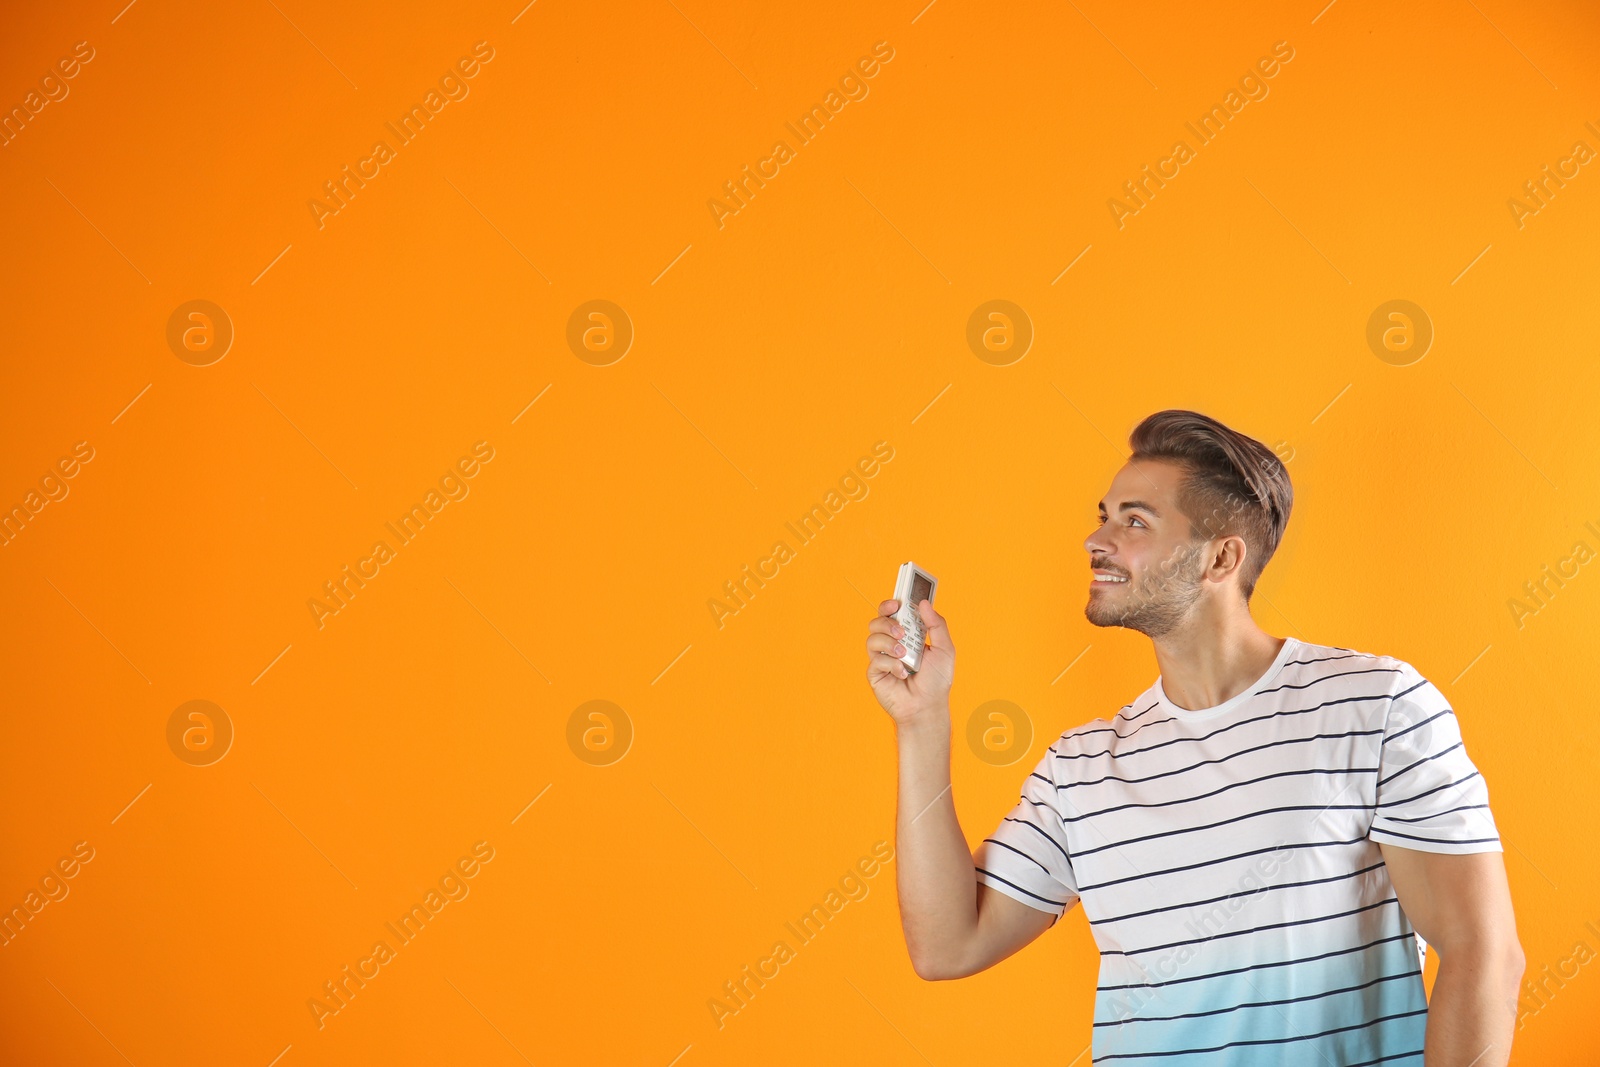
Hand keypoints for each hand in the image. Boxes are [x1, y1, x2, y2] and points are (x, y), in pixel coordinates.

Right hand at [865, 597, 954, 725]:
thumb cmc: (936, 681)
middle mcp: (892, 644)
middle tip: (901, 631)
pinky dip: (891, 664)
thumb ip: (936, 625)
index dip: (890, 605)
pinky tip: (903, 673)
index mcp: (907, 635)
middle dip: (887, 622)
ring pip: (872, 638)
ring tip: (904, 655)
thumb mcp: (944, 649)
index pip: (893, 613)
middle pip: (877, 621)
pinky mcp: (875, 673)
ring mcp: (882, 658)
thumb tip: (924, 603)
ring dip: (889, 643)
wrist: (928, 707)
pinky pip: (876, 660)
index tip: (896, 603)